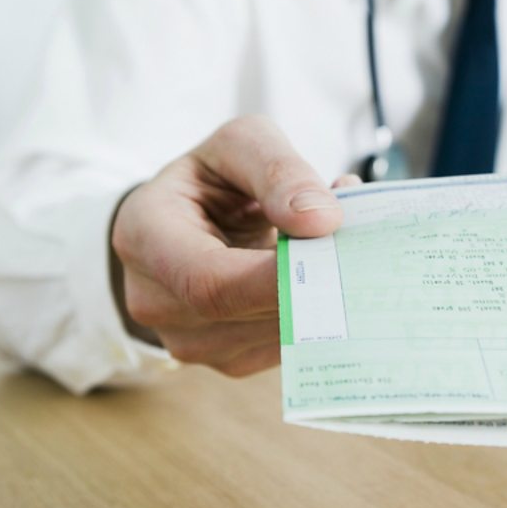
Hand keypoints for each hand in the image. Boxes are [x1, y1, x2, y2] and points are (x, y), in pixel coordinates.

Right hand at [111, 116, 360, 376]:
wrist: (189, 222)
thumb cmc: (212, 180)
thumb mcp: (239, 146)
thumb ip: (279, 171)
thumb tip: (322, 220)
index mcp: (145, 237)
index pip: (208, 279)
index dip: (274, 276)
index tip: (332, 252)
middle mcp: (155, 301)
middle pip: (244, 313)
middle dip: (311, 283)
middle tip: (362, 247)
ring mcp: (189, 341)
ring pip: (273, 336)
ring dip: (322, 300)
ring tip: (343, 252)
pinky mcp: (228, 361)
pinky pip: (285, 349)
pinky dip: (318, 317)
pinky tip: (326, 280)